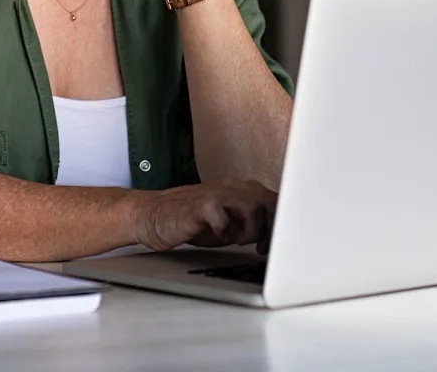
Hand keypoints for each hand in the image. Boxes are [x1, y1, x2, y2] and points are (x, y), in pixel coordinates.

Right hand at [132, 180, 276, 254]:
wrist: (154, 216)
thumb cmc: (193, 222)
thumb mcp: (230, 223)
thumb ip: (254, 223)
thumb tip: (281, 239)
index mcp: (242, 191)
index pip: (276, 202)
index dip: (282, 226)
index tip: (276, 247)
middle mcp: (233, 188)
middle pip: (271, 201)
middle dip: (270, 229)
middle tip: (260, 247)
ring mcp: (217, 194)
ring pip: (254, 207)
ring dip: (250, 231)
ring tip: (236, 240)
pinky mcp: (201, 205)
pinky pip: (224, 217)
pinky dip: (225, 231)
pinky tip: (217, 236)